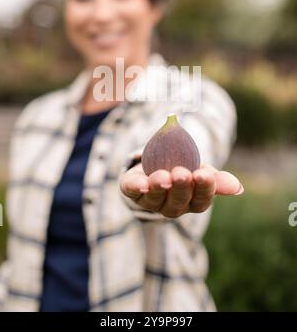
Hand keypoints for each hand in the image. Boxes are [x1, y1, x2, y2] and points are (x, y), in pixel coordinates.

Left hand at [120, 163, 243, 217]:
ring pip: (155, 199)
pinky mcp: (130, 190)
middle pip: (177, 202)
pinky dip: (136, 187)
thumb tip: (238, 187)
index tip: (204, 174)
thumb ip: (215, 179)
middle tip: (183, 173)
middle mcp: (171, 206)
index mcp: (191, 202)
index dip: (203, 189)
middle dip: (180, 188)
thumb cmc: (183, 167)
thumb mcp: (200, 170)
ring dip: (159, 187)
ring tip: (163, 175)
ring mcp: (150, 200)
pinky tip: (141, 183)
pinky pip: (131, 191)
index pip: (200, 201)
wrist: (153, 163)